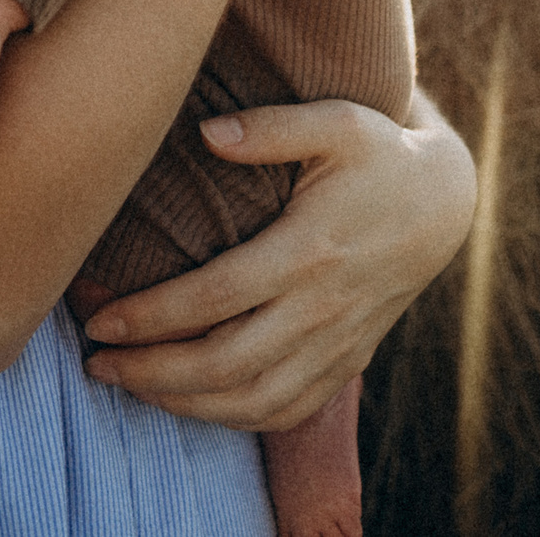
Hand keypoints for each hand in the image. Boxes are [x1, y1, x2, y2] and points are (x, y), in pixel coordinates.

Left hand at [78, 93, 476, 431]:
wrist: (444, 205)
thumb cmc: (378, 155)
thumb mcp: (336, 121)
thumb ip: (271, 127)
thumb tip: (207, 133)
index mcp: (309, 250)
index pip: (215, 297)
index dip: (150, 315)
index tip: (98, 319)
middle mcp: (321, 308)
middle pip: (224, 363)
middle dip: (150, 371)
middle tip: (96, 363)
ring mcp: (336, 343)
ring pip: (252, 400)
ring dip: (183, 403)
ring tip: (128, 383)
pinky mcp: (345, 362)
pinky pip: (286, 411)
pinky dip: (232, 418)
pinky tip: (190, 403)